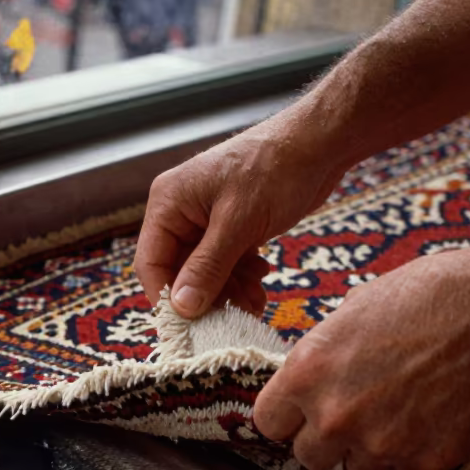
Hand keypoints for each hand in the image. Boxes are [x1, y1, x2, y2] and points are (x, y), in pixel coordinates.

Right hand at [132, 116, 346, 317]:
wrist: (318, 144)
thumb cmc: (275, 170)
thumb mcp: (238, 223)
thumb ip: (207, 267)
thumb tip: (181, 307)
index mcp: (169, 202)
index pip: (150, 262)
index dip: (168, 297)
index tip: (191, 325)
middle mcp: (181, 211)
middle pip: (178, 271)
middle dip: (205, 296)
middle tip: (233, 316)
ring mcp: (206, 219)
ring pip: (205, 272)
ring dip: (228, 291)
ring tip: (254, 301)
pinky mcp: (231, 225)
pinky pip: (225, 263)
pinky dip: (241, 278)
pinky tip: (261, 282)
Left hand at [252, 246, 469, 469]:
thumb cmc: (431, 295)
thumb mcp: (355, 311)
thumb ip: (323, 356)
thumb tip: (311, 380)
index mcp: (308, 372)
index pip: (268, 423)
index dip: (289, 416)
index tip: (305, 411)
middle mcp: (335, 416)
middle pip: (308, 456)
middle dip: (329, 438)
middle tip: (362, 410)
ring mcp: (379, 445)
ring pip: (357, 468)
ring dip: (373, 448)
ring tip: (406, 407)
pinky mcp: (423, 464)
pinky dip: (416, 452)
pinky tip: (437, 415)